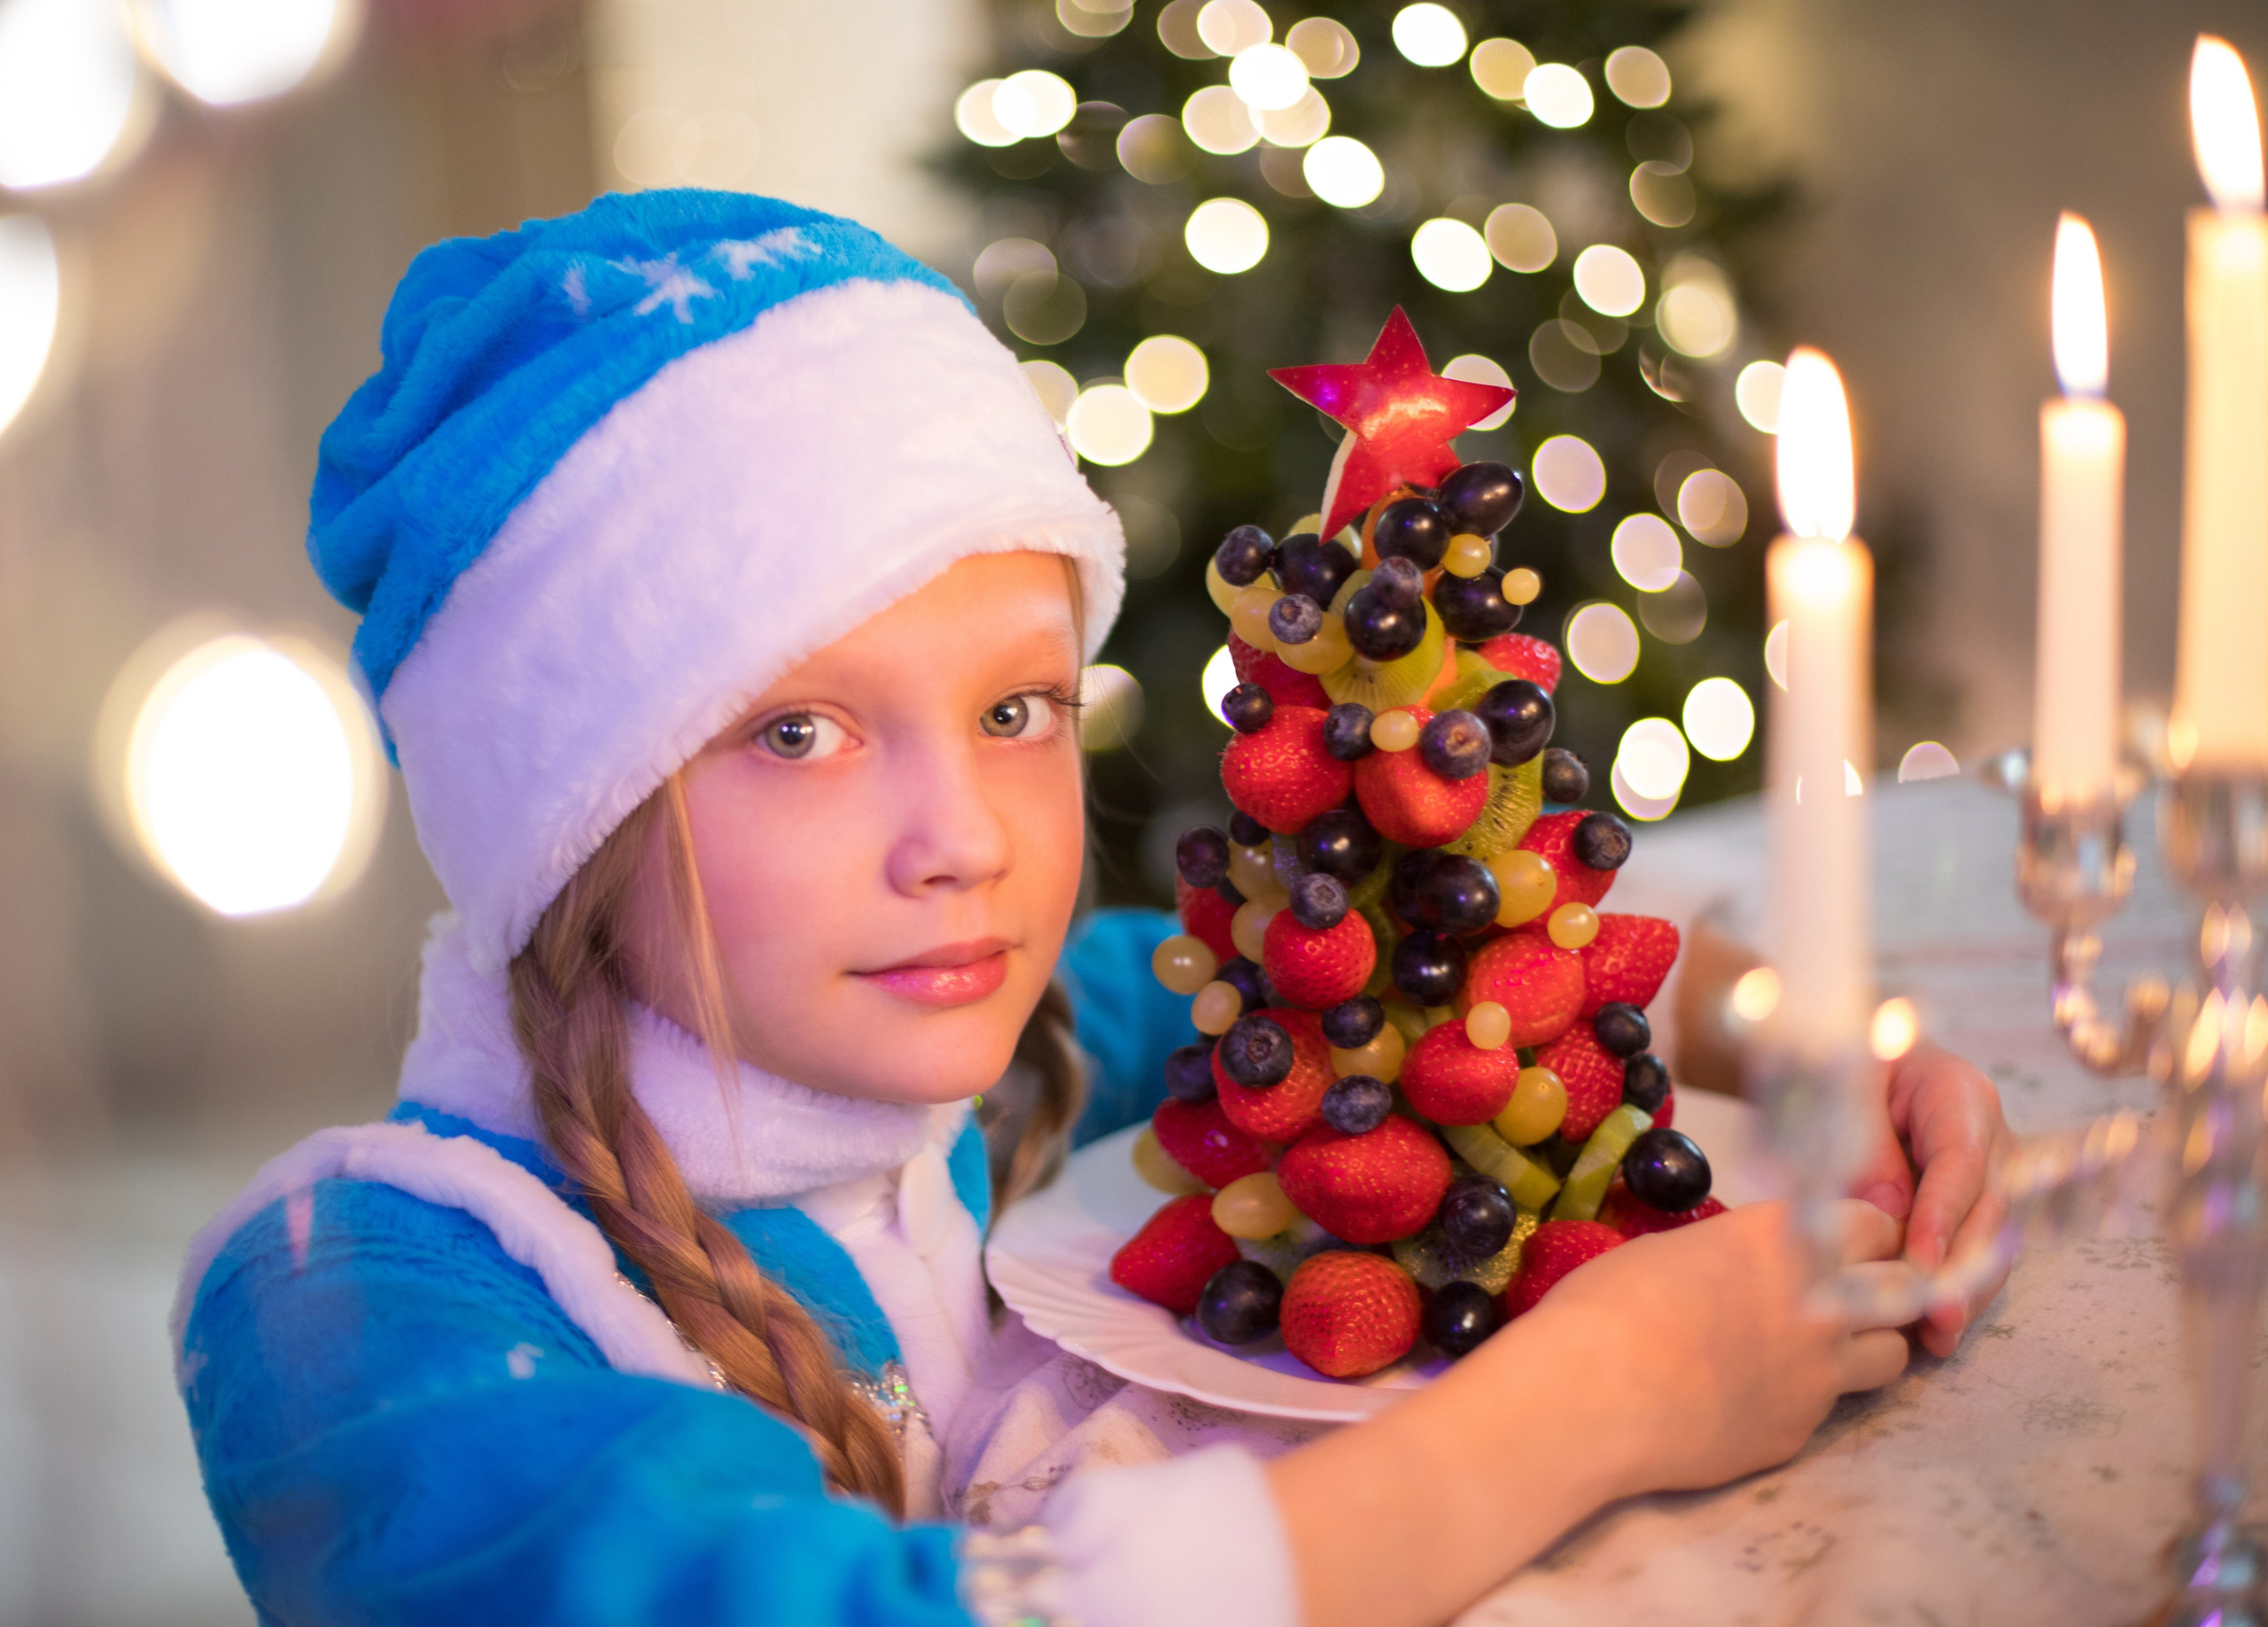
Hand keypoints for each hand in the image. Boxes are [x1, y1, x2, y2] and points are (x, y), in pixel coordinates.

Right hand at [1532, 1199, 1909, 1498]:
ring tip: (1823, 1349)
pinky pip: (1830, 1408)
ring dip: (1869, 1346)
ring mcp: (1820, 1373)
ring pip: (1893, 1355)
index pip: (1875, 1225)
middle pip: (1904, 1289)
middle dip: (1887, 1288)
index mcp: (1788, 1238)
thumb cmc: (1610, 1303)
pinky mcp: (1802, 1429)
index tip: (1844, 1245)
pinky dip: (1808, 1399)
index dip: (1863, 1235)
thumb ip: (1736, 1256)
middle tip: (1851, 1295)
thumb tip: (1743, 1273)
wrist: (1595, 1393)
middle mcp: (1823, 1301)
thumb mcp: (1674, 1249)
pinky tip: (1757, 1396)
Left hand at [1844, 1039, 2014, 1355]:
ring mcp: (1987, 1176)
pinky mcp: (1969, 1208)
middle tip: (1936, 1315)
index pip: (1962, 1161)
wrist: (1847, 1059)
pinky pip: (1972, 1255)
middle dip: (1965, 1267)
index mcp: (1959, 1094)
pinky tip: (1932, 1333)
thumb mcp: (1843, 1086)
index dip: (1945, 1215)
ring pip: (1992, 1242)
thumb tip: (1889, 1213)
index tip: (1922, 1262)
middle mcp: (1989, 1137)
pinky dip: (1954, 1292)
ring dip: (1967, 1292)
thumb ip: (1867, 1143)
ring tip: (1936, 1336)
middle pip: (1991, 1210)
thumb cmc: (1842, 1064)